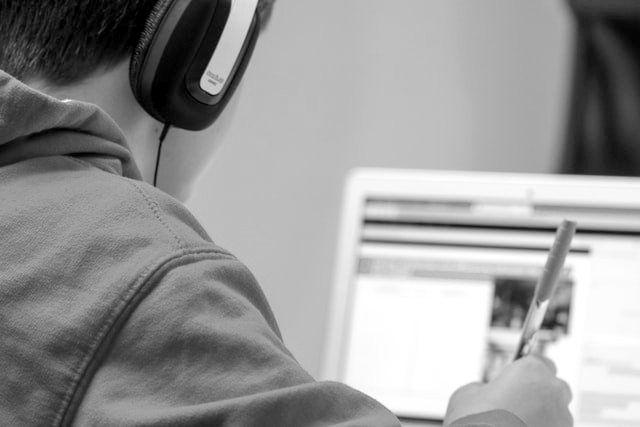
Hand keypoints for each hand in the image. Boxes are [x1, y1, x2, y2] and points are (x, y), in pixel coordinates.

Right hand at [444, 356, 572, 426]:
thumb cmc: (475, 422)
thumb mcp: (467, 393)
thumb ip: (486, 387)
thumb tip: (488, 393)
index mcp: (531, 370)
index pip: (541, 362)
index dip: (527, 372)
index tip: (514, 379)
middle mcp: (552, 391)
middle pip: (553, 387)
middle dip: (538, 393)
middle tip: (514, 403)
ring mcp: (562, 418)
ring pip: (556, 413)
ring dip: (542, 416)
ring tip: (514, 425)